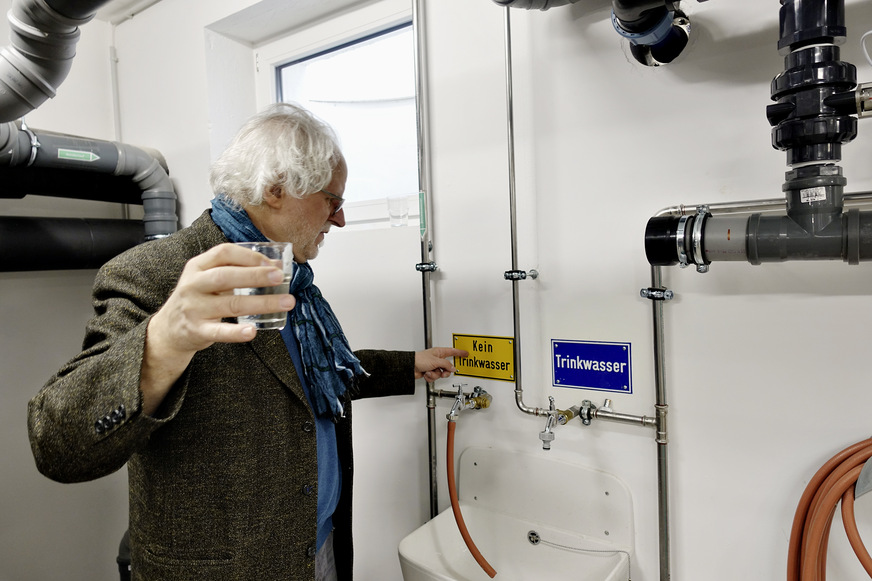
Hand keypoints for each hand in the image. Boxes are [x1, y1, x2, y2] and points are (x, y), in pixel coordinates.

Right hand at [140, 243, 294, 415]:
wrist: (168, 329)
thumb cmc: (197, 299)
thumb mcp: (207, 278)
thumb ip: (235, 270)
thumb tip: (275, 266)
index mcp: (197, 266)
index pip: (223, 252)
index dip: (249, 256)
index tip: (272, 262)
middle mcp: (193, 285)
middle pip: (226, 276)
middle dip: (255, 275)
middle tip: (279, 277)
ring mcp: (194, 308)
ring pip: (230, 304)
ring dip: (261, 303)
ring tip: (285, 302)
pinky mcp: (197, 330)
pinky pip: (219, 331)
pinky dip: (236, 332)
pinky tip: (253, 331)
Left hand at [414, 347, 468, 381]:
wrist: (410, 367)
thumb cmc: (419, 359)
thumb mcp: (436, 361)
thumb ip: (446, 364)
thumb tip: (452, 368)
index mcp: (439, 352)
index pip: (452, 351)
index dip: (459, 353)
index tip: (466, 353)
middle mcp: (437, 359)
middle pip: (447, 367)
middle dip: (444, 371)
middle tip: (443, 372)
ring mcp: (433, 366)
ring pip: (441, 374)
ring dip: (435, 375)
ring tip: (430, 372)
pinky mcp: (429, 372)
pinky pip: (434, 377)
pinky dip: (431, 377)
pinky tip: (426, 374)